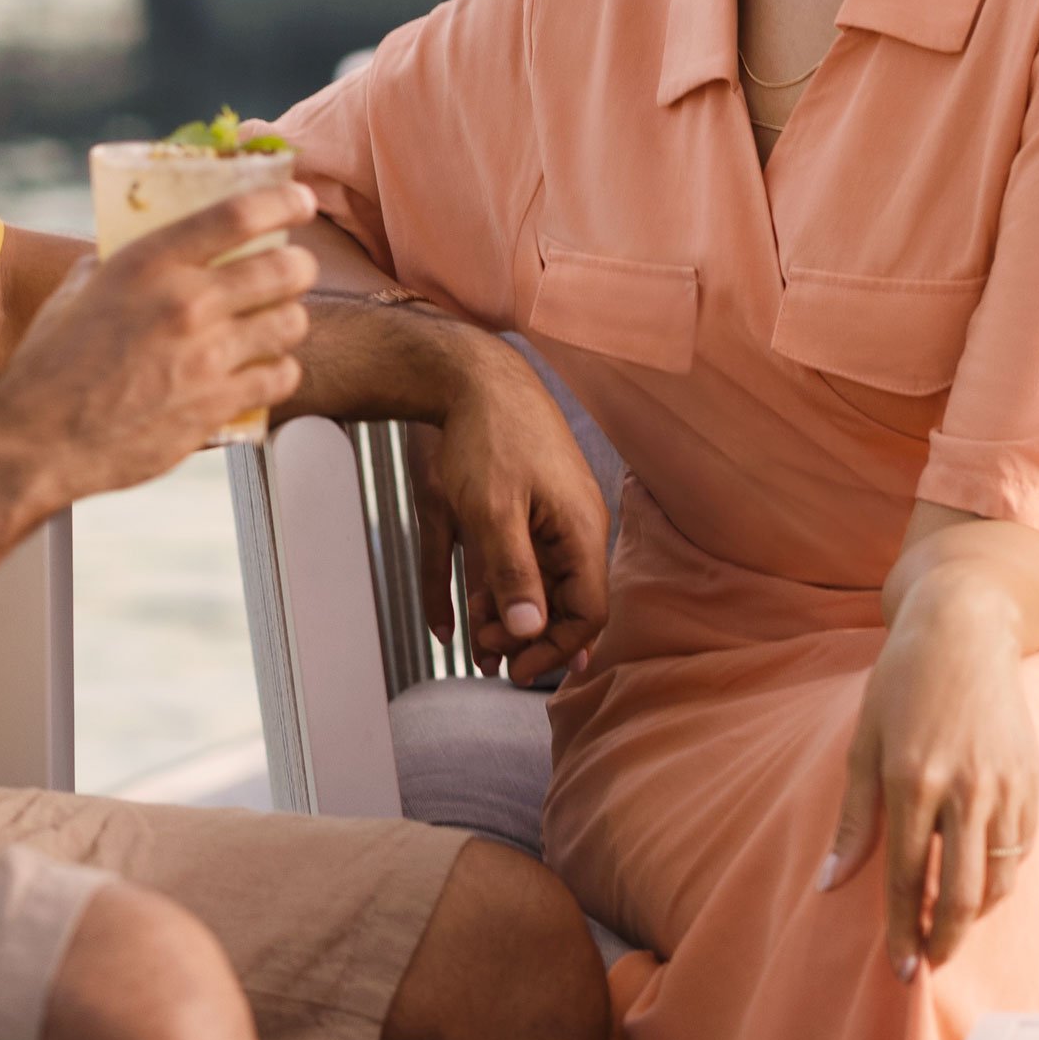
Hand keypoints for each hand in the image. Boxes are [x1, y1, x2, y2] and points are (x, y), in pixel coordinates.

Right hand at [0, 183, 317, 502]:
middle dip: (297, 266)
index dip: (284, 201)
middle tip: (291, 271)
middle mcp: (185, 303)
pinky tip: (263, 372)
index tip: (300, 201)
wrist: (37, 441)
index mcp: (149, 263)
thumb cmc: (48, 367)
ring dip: (288, 321)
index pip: (240, 214)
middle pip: (284, 268)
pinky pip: (279, 377)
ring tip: (273, 325)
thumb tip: (126, 253)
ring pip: (291, 323)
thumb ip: (112, 266)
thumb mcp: (76, 294)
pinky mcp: (215, 406)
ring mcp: (206, 357)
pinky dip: (278, 372)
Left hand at [399, 332, 610, 685]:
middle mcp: (570, 527)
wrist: (469, 373)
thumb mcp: (493, 512)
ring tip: (471, 639)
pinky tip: (450, 620)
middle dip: (526, 636)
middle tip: (484, 653)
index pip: (588, 611)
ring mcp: (544, 516)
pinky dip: (478, 590)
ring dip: (503, 617)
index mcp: (580, 530)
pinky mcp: (515, 507)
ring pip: (532, 585)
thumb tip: (531, 633)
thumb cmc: (488, 435)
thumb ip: (512, 575)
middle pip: (561, 602)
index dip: (556, 647)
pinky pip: (501, 562)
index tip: (515, 667)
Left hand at [821, 575, 1038, 980]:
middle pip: (961, 893)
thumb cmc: (903, 686)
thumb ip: (853, 820)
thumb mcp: (864, 745)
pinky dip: (1000, 880)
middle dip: (944, 940)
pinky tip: (978, 888)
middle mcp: (965, 789)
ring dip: (974, 917)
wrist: (965, 633)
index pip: (908, 877)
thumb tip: (829, 882)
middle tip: (928, 965)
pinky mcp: (1032, 781)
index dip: (903, 930)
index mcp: (913, 780)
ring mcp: (1005, 786)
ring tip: (949, 931)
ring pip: (998, 879)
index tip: (900, 969)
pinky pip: (1019, 851)